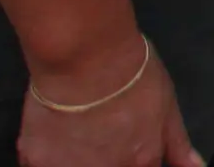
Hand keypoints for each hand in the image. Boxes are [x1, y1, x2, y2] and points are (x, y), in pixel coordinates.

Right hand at [17, 39, 201, 166]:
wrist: (87, 57)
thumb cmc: (135, 76)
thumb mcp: (168, 107)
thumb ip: (178, 145)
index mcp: (140, 163)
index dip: (132, 157)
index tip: (124, 144)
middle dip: (102, 157)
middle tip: (98, 134)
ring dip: (72, 159)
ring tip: (77, 134)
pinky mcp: (35, 160)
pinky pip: (37, 166)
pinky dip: (43, 156)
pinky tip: (50, 135)